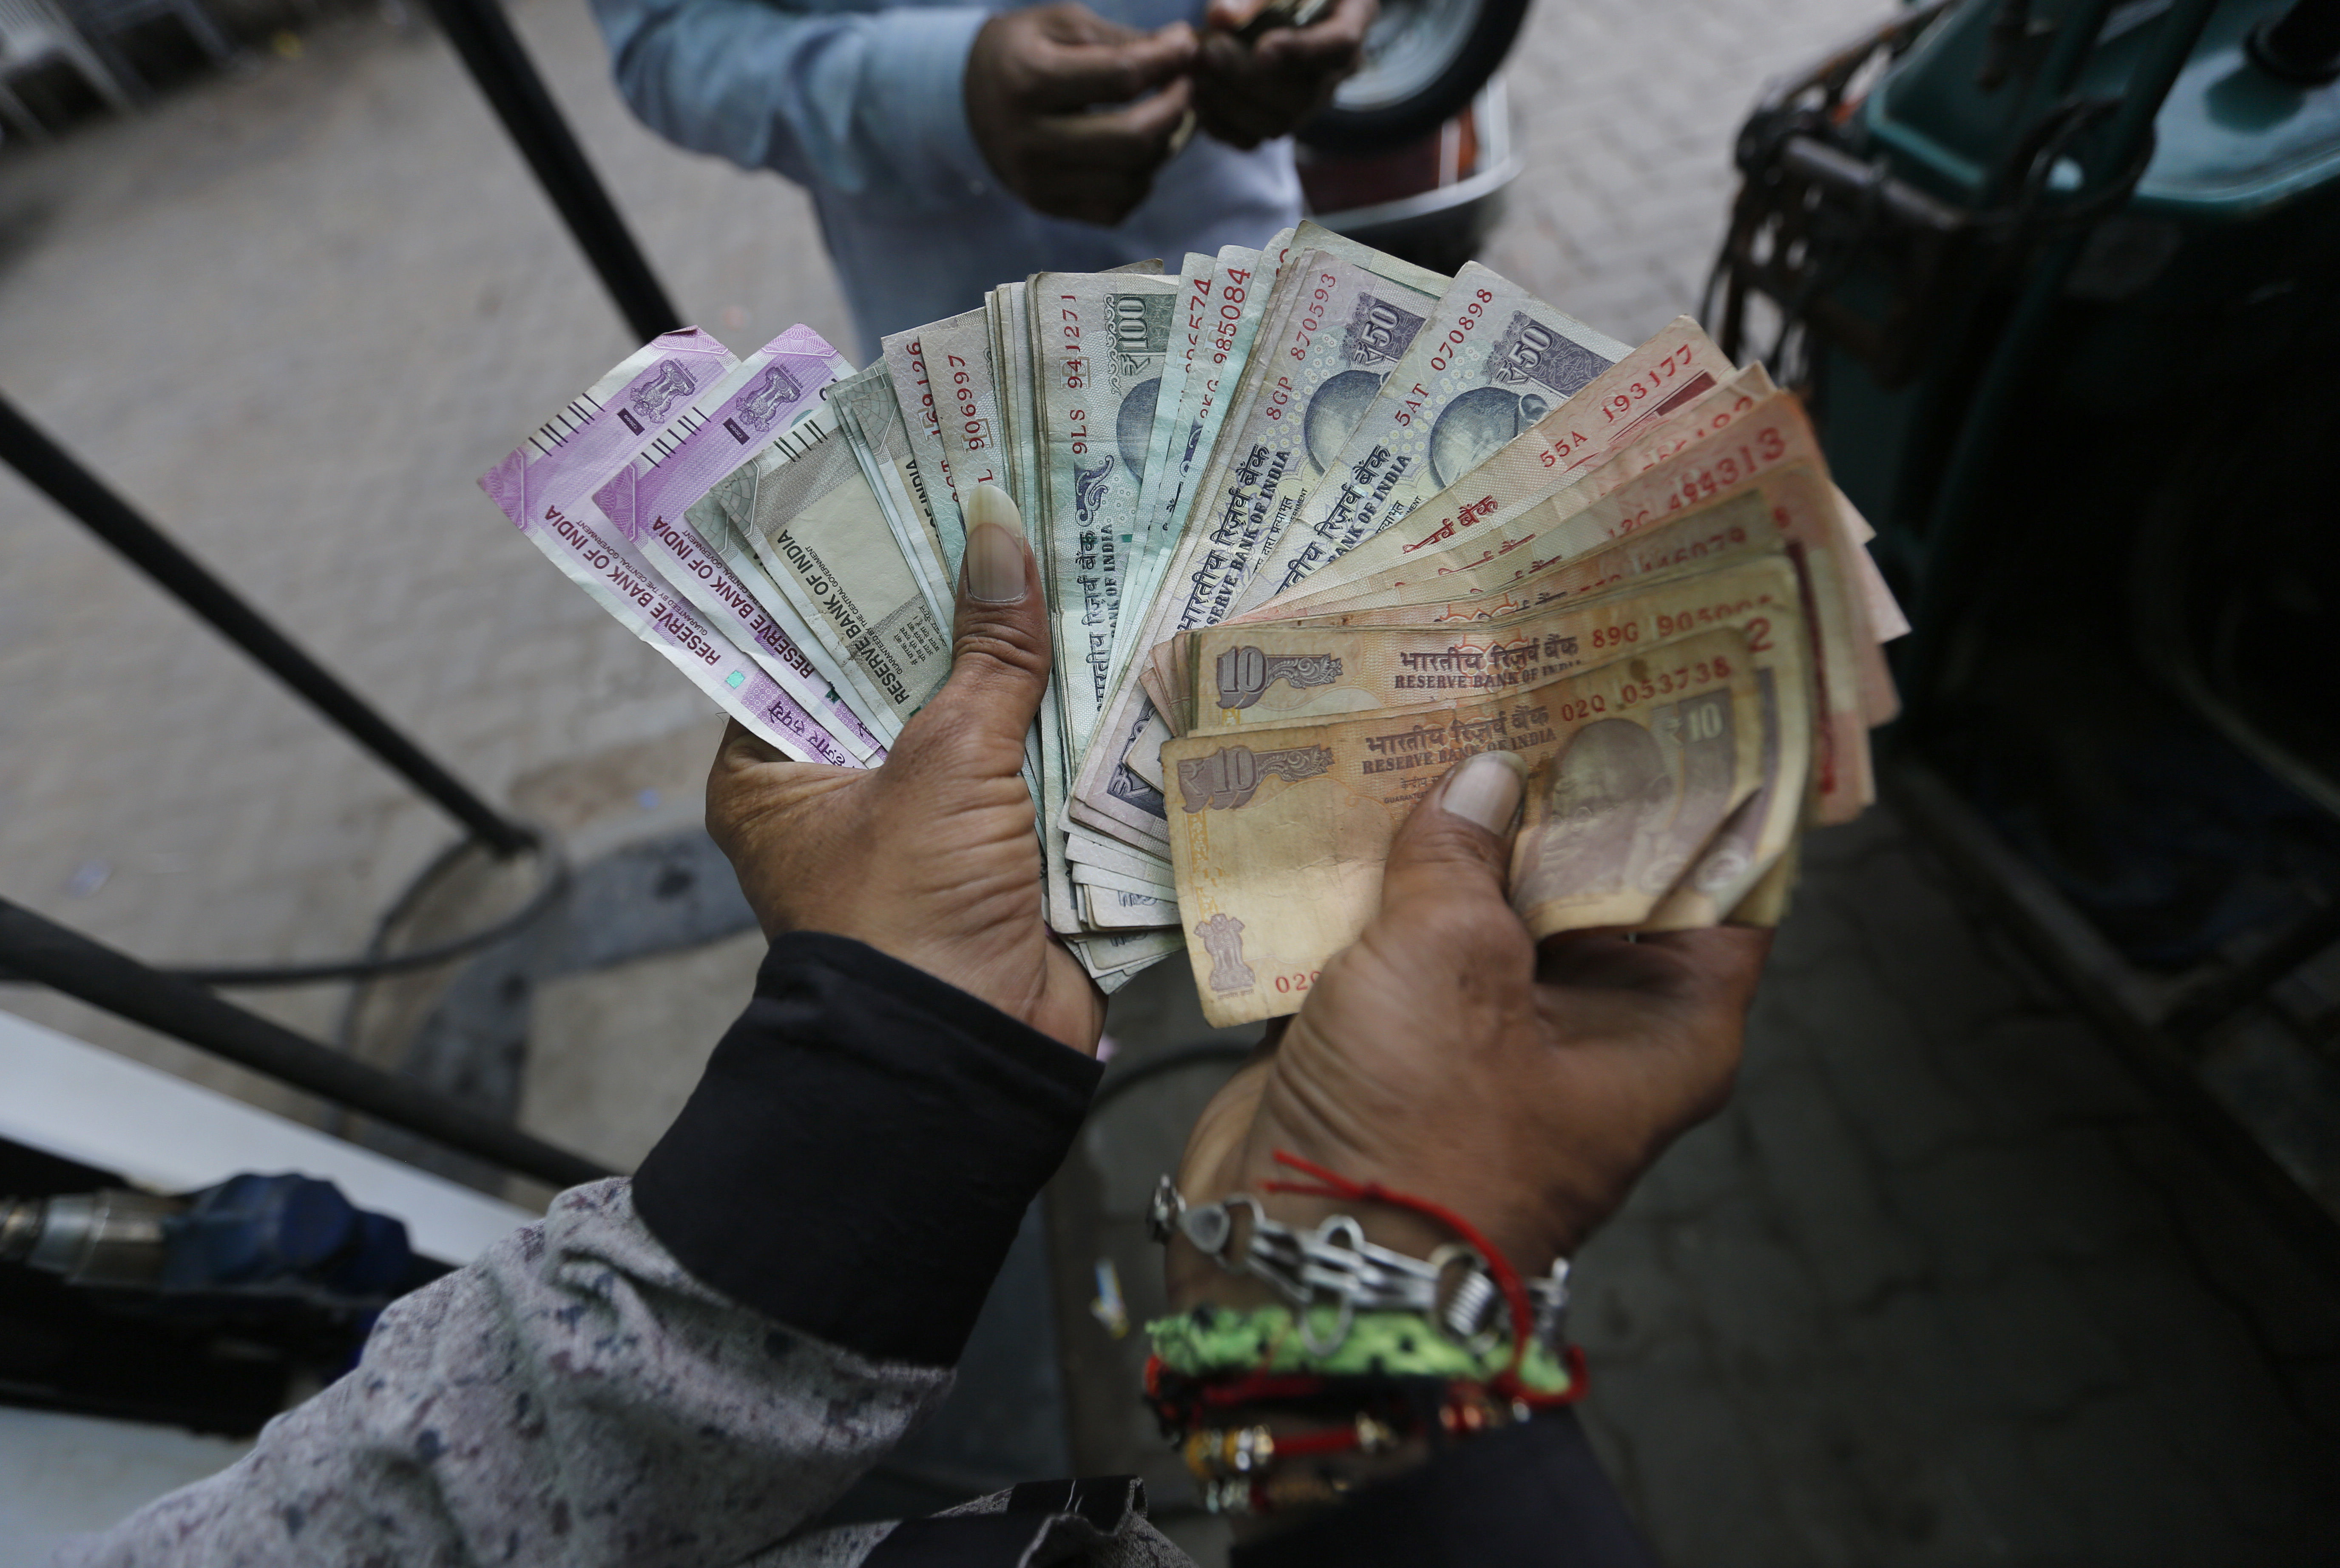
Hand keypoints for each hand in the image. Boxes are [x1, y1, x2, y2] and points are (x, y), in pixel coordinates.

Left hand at [705, 486, 1104, 1054]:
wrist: (966, 1057)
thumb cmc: (909, 912)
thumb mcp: (946, 761)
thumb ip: (987, 651)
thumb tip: (1001, 526)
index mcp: (776, 771)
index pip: (808, 642)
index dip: (864, 573)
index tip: (911, 494)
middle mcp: (842, 795)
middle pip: (905, 676)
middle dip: (964, 612)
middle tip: (1011, 510)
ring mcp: (925, 829)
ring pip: (978, 722)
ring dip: (1027, 667)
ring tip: (1077, 556)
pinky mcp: (997, 860)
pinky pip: (1031, 776)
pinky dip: (1068, 731)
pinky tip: (1116, 651)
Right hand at [965, 4, 1197, 226]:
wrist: (967, 98)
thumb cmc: (1025, 51)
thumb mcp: (1063, 25)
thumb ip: (1123, 39)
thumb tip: (1184, 48)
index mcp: (1029, 80)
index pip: (1121, 77)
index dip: (1167, 60)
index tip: (1185, 48)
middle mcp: (1030, 139)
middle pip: (1131, 138)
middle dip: (1175, 110)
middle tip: (1185, 88)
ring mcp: (1037, 181)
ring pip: (1131, 180)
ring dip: (1163, 149)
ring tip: (1165, 119)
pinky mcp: (1047, 206)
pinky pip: (1115, 209)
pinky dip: (1139, 183)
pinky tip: (1136, 155)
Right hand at [1168, 750, 1770, 1306]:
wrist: (1296, 1262)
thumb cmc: (1417, 1124)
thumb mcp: (1452, 960)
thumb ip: (1465, 851)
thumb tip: (1485, 775)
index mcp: (1662, 1025)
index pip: (1716, 884)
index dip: (1697, 789)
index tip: (1669, 692)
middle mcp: (1591, 1028)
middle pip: (1591, 881)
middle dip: (1552, 789)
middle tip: (1527, 673)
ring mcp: (1490, 1034)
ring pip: (1485, 904)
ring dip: (1452, 827)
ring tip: (1430, 709)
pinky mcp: (1398, 1039)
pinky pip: (1400, 940)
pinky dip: (1377, 880)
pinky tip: (1350, 792)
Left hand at [1191, 0, 1374, 149]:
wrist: (1277, 0)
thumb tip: (1221, 17)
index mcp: (1352, 17)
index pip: (1340, 45)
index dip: (1301, 52)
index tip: (1263, 49)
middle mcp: (1337, 68)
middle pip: (1303, 94)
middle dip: (1248, 78)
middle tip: (1207, 52)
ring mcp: (1311, 99)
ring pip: (1278, 123)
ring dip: (1229, 103)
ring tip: (1194, 73)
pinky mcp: (1280, 118)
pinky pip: (1253, 139)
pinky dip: (1221, 124)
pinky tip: (1196, 97)